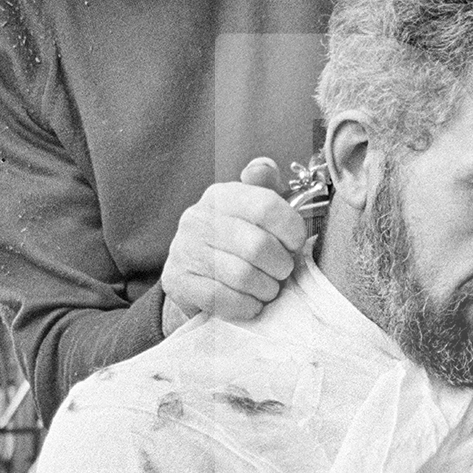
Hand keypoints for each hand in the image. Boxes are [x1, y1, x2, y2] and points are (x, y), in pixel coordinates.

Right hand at [160, 158, 308, 328]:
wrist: (193, 278)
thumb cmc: (236, 242)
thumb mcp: (252, 211)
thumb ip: (265, 187)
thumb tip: (263, 167)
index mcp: (221, 195)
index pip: (267, 206)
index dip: (291, 229)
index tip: (296, 243)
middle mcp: (198, 218)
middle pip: (258, 246)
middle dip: (280, 266)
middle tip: (282, 272)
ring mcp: (184, 249)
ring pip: (243, 276)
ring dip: (265, 289)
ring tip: (268, 288)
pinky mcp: (177, 280)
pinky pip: (223, 299)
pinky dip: (245, 306)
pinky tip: (251, 303)